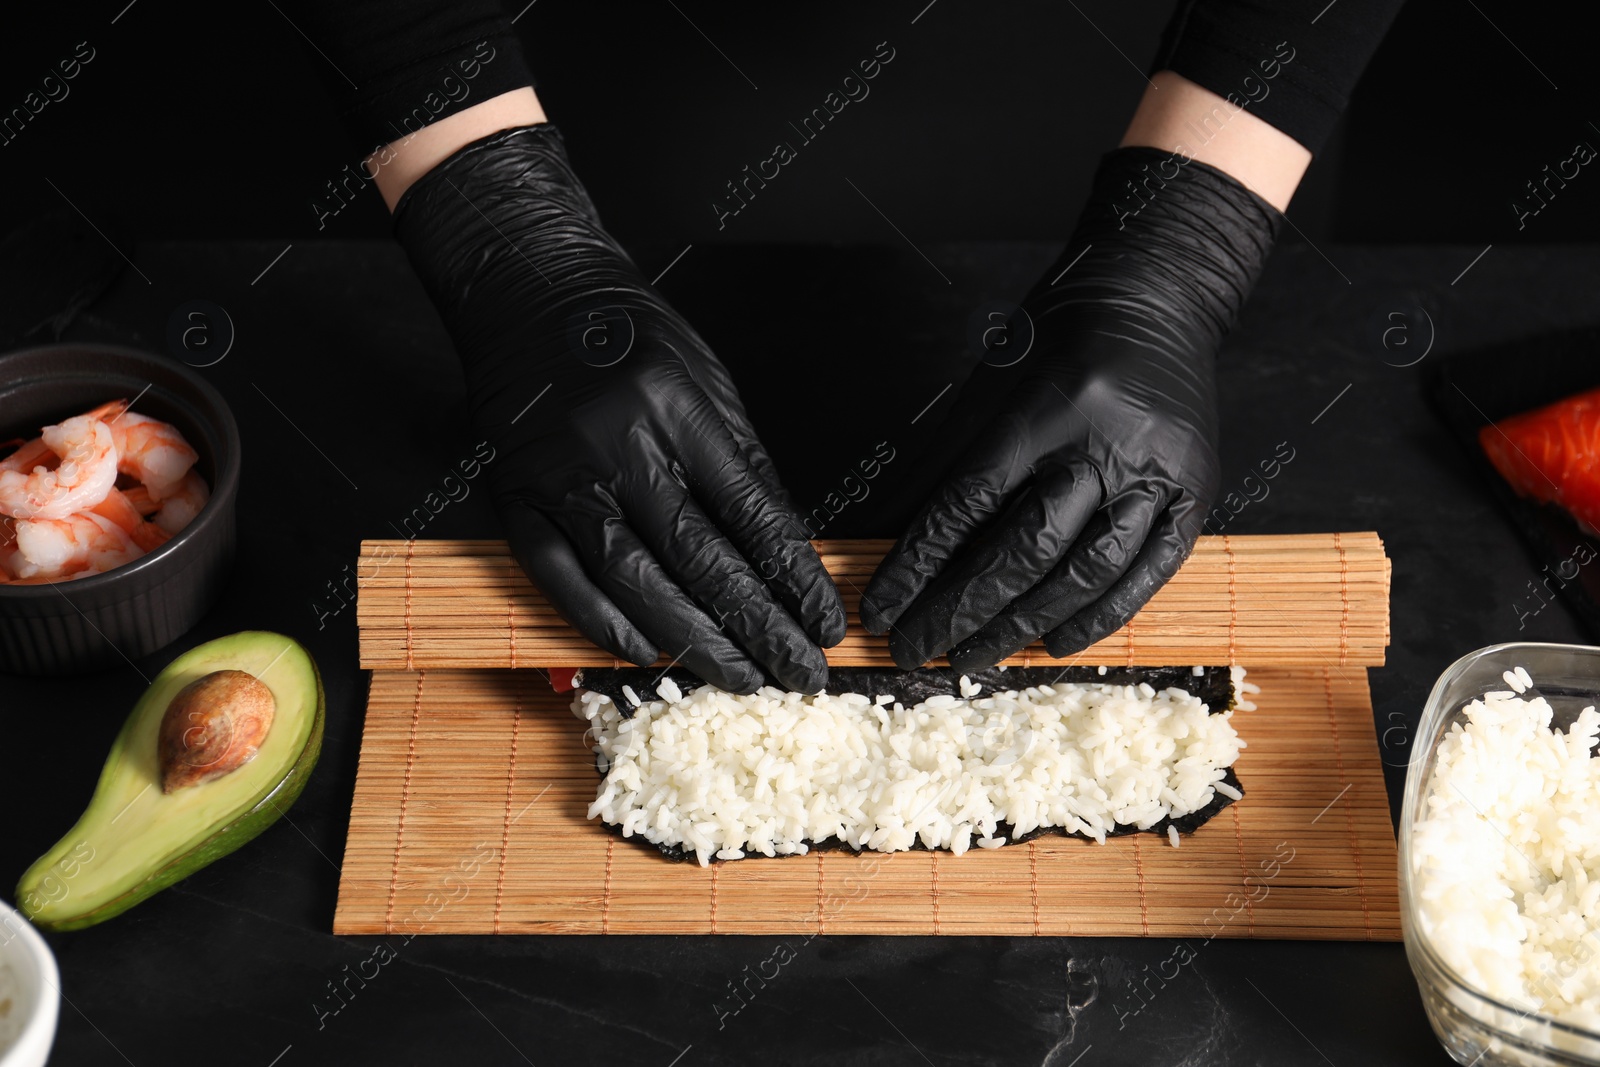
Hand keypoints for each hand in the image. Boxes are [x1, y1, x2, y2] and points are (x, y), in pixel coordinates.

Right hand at [393, 123, 844, 692]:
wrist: (528, 293)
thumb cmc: (626, 334)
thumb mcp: (705, 378)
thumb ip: (742, 461)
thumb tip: (785, 545)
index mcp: (678, 410)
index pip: (751, 514)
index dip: (794, 579)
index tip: (825, 623)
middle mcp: (619, 446)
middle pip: (700, 559)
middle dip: (757, 626)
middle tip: (797, 672)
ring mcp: (562, 478)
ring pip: (633, 580)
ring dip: (693, 640)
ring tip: (740, 677)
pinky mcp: (516, 499)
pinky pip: (560, 578)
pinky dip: (603, 623)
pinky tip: (647, 652)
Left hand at [861, 147, 1280, 669]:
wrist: (1158, 297)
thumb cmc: (1058, 341)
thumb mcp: (987, 385)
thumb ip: (938, 463)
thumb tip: (876, 532)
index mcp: (1043, 408)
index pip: (967, 504)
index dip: (918, 565)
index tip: (883, 610)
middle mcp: (1105, 443)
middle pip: (1025, 549)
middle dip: (961, 610)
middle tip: (917, 651)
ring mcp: (1158, 472)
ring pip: (1084, 571)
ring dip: (1021, 626)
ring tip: (972, 660)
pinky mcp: (1197, 492)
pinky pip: (1148, 572)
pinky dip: (1102, 616)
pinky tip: (1058, 645)